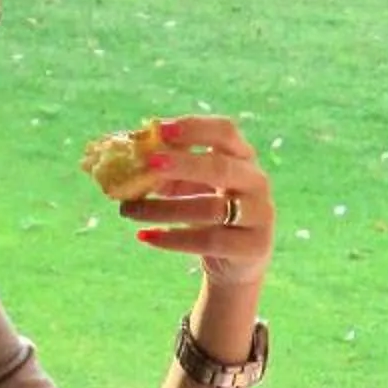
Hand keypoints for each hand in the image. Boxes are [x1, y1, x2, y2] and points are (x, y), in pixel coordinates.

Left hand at [125, 115, 273, 289]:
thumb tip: (128, 154)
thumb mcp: (188, 185)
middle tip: (148, 164)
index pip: (225, 131)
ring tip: (127, 210)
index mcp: (241, 156)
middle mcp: (256, 181)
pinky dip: (172, 239)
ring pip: (209, 208)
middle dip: (182, 164)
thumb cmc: (206, 211)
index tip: (159, 129)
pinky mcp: (254, 246)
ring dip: (163, 209)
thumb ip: (165, 169)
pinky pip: (208, 241)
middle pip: (220, 168)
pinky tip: (145, 236)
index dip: (194, 128)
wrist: (236, 260)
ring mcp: (259, 215)